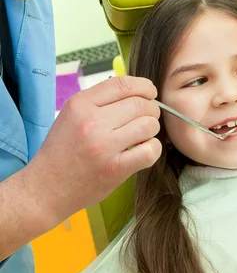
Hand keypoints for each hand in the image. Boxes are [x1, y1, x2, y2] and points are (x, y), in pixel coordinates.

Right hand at [25, 76, 160, 225]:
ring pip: (149, 125)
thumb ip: (100, 101)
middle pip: (140, 104)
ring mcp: (104, 146)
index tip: (150, 93)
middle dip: (151, 109)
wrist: (46, 187)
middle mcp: (92, 122)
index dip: (143, 86)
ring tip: (142, 135)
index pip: (122, 84)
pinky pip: (150, 150)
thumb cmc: (62, 150)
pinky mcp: (115, 169)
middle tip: (147, 118)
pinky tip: (144, 150)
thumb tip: (136, 91)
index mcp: (80, 104)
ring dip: (152, 129)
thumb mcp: (71, 115)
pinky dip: (153, 149)